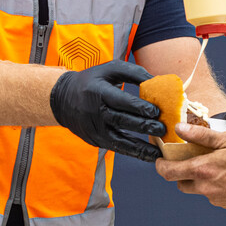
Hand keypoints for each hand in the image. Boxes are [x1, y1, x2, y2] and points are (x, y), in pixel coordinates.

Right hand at [49, 59, 164, 161]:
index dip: (138, 106)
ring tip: (160, 150)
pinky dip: (135, 153)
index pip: (119, 101)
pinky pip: (118, 148)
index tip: (156, 111)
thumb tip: (158, 80)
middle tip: (163, 129)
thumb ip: (133, 72)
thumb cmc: (92, 81)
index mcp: (98, 92)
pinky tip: (150, 156)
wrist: (62, 100)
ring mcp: (95, 129)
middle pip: (122, 120)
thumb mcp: (109, 69)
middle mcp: (95, 112)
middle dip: (144, 126)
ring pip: (120, 140)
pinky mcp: (97, 140)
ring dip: (141, 146)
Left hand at [153, 123, 225, 211]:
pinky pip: (216, 196)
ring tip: (222, 167)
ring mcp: (217, 199)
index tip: (160, 160)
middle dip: (183, 173)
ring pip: (201, 190)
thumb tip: (180, 129)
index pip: (169, 172)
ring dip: (203, 180)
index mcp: (203, 170)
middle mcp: (206, 188)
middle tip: (194, 161)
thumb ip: (201, 136)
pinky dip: (219, 187)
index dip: (160, 166)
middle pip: (182, 183)